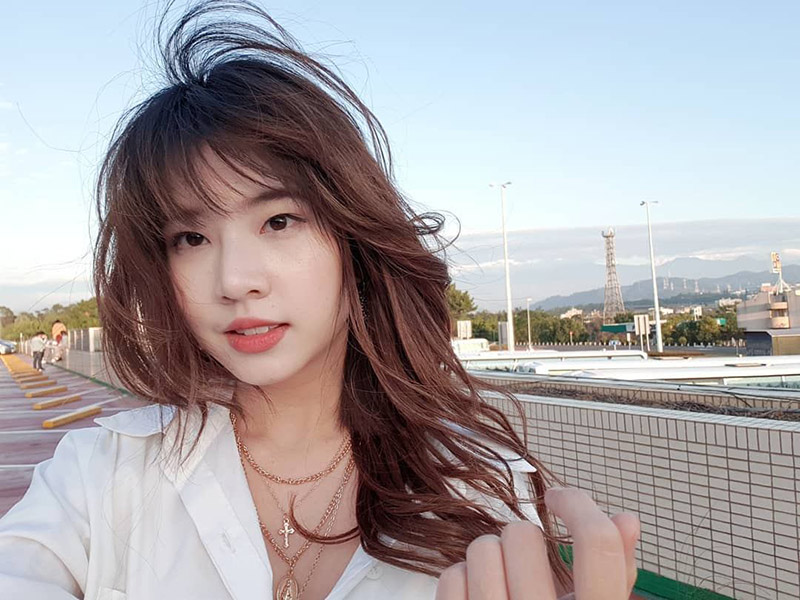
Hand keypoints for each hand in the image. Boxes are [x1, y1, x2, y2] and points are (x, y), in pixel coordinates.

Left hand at [436, 488, 639, 599]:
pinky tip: (481, 598)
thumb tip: (625, 519)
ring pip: (481, 548)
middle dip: (524, 542)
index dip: (580, 505)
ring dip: (492, 558)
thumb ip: (616, 573)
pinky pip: (451, 576)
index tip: (563, 497)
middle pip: (523, 535)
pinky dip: (464, 581)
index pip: (599, 545)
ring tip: (504, 582)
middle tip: (528, 566)